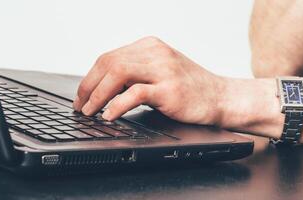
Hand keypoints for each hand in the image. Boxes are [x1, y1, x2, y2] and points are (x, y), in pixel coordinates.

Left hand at [73, 36, 224, 124]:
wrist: (221, 97)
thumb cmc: (190, 88)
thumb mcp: (159, 73)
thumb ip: (135, 75)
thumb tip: (102, 89)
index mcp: (149, 47)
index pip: (109, 57)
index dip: (90, 78)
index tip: (82, 95)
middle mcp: (155, 53)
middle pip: (109, 63)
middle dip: (88, 86)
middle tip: (81, 106)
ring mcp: (164, 69)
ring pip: (118, 74)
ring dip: (98, 95)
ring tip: (90, 111)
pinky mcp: (170, 89)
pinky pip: (136, 93)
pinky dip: (117, 105)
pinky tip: (110, 115)